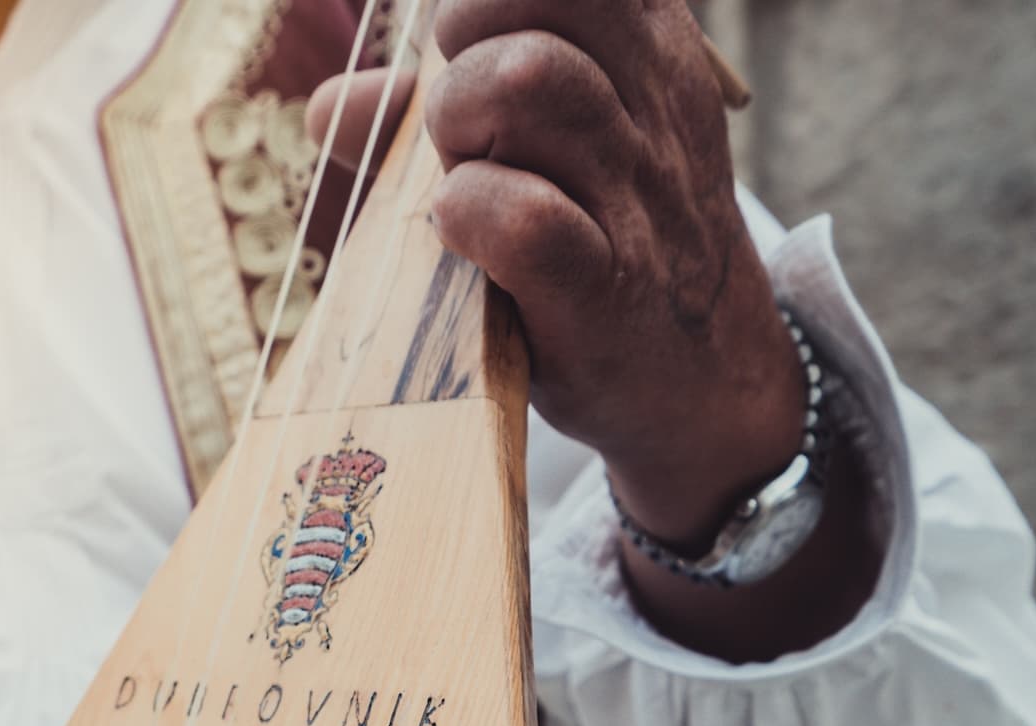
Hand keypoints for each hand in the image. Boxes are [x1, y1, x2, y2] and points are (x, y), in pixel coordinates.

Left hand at [311, 0, 804, 548]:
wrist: (704, 377)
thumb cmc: (605, 243)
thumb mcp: (551, 154)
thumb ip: (438, 115)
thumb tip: (331, 105)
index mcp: (647, 48)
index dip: (483, 0)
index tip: (467, 50)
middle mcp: (649, 105)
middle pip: (527, 6)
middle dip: (462, 57)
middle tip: (463, 129)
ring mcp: (632, 195)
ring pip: (523, 83)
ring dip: (457, 132)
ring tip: (466, 179)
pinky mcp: (603, 288)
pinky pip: (521, 215)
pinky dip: (466, 214)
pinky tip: (464, 235)